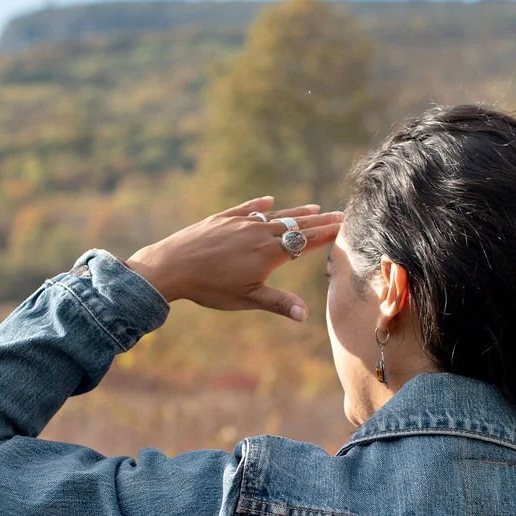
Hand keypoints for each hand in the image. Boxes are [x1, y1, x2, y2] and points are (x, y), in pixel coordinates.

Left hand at [126, 195, 343, 319]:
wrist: (171, 266)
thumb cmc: (210, 288)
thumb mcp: (247, 299)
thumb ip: (279, 304)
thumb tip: (306, 315)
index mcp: (268, 253)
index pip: (305, 241)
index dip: (326, 234)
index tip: (344, 226)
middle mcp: (258, 233)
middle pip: (295, 225)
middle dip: (318, 220)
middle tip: (339, 214)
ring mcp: (239, 223)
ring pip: (274, 216)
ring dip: (295, 212)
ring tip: (313, 207)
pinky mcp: (221, 220)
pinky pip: (246, 209)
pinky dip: (260, 205)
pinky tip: (268, 201)